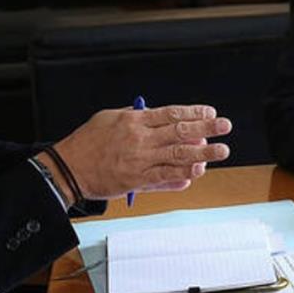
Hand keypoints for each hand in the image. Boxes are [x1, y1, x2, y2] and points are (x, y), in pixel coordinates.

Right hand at [51, 104, 231, 197]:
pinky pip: (165, 178)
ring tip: (221, 151)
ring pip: (178, 156)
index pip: (171, 113)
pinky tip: (196, 173)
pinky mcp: (137, 181)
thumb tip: (158, 116)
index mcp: (134, 121)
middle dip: (206, 128)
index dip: (194, 112)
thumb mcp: (109, 118)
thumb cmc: (87, 143)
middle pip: (180, 132)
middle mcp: (140, 140)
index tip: (210, 112)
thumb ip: (135, 116)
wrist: (68, 169)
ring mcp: (140, 161)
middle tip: (225, 126)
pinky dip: (182, 176)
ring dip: (203, 153)